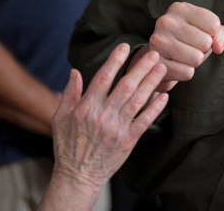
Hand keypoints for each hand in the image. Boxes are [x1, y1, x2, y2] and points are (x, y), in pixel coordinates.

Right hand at [51, 43, 167, 193]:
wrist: (78, 176)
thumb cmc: (67, 145)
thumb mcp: (60, 118)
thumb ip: (69, 94)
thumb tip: (74, 71)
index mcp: (87, 107)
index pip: (103, 78)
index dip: (115, 61)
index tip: (125, 46)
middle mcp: (103, 115)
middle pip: (125, 86)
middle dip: (141, 68)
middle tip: (154, 53)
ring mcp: (117, 128)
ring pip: (137, 101)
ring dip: (151, 83)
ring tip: (162, 68)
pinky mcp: (128, 141)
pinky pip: (144, 122)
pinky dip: (155, 109)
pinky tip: (163, 96)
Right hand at [145, 2, 223, 91]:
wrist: (162, 58)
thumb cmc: (191, 41)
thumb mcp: (210, 31)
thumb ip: (223, 35)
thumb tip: (217, 47)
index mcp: (179, 8)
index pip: (214, 24)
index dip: (212, 34)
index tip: (200, 34)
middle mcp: (166, 21)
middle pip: (206, 43)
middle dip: (203, 49)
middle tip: (190, 47)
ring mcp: (158, 42)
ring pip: (197, 59)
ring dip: (195, 61)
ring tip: (183, 55)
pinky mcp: (156, 62)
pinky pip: (186, 73)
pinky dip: (186, 72)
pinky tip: (176, 65)